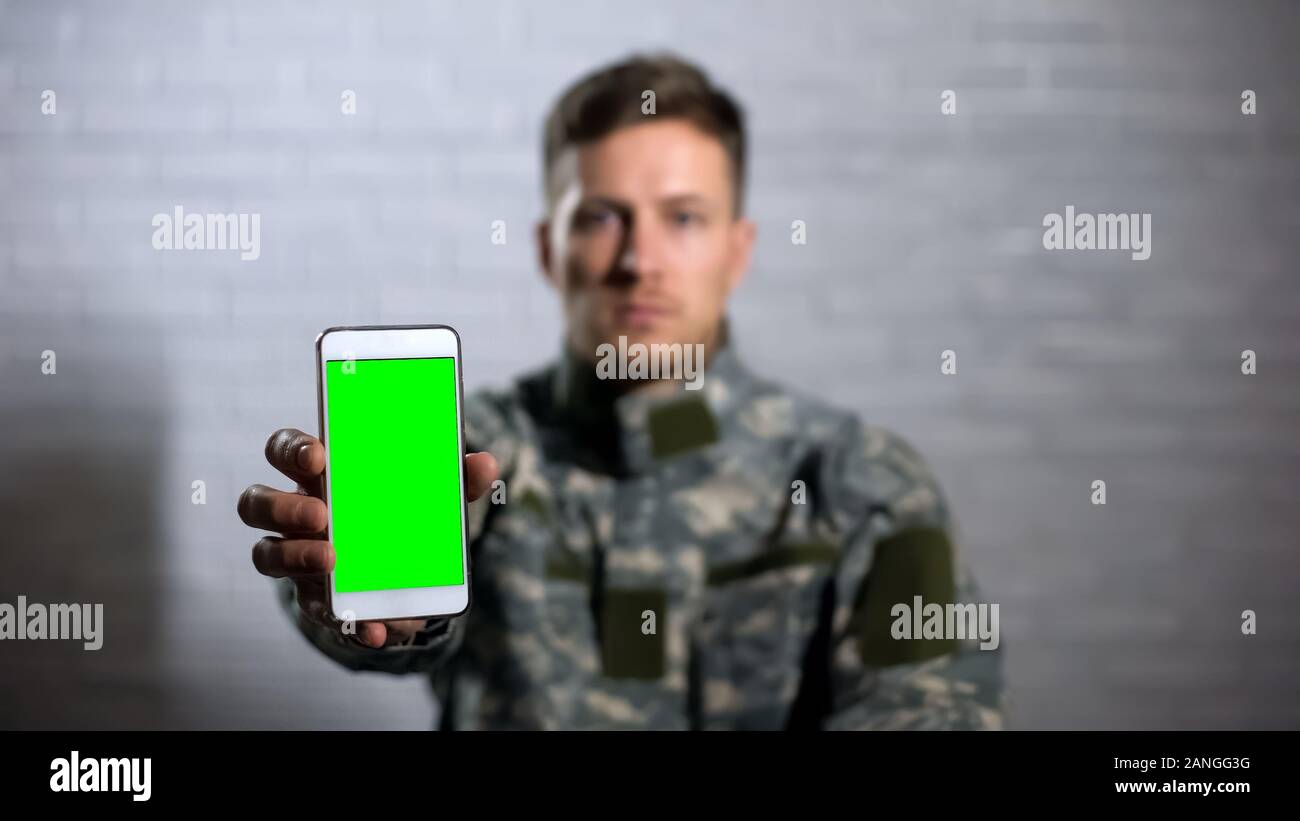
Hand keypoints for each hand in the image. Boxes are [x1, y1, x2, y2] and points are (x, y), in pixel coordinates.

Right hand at [238, 428, 498, 647]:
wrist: (402, 570)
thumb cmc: (400, 511)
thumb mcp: (429, 493)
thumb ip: (454, 478)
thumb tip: (486, 464)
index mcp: (318, 474)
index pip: (284, 450)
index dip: (292, 450)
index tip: (319, 456)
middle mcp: (295, 513)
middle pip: (257, 503)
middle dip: (283, 506)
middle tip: (321, 513)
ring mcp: (296, 557)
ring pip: (265, 554)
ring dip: (295, 557)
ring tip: (332, 560)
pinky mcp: (314, 598)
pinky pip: (316, 611)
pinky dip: (348, 621)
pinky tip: (376, 627)